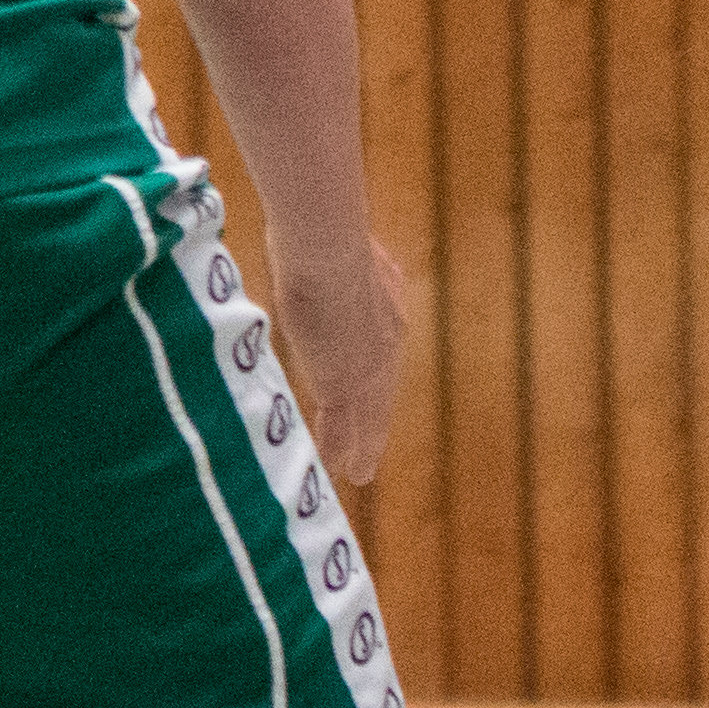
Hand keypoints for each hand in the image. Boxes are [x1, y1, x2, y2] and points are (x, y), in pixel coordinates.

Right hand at [267, 235, 407, 482]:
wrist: (328, 249)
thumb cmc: (324, 234)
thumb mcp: (338, 249)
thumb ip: (336, 257)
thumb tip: (320, 236)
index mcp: (388, 308)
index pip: (382, 348)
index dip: (375, 370)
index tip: (370, 383)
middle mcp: (387, 344)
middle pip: (382, 392)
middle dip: (376, 421)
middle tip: (372, 447)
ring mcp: (367, 368)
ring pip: (369, 418)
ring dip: (364, 446)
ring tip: (360, 472)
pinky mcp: (343, 385)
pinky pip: (342, 428)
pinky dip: (339, 449)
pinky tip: (339, 470)